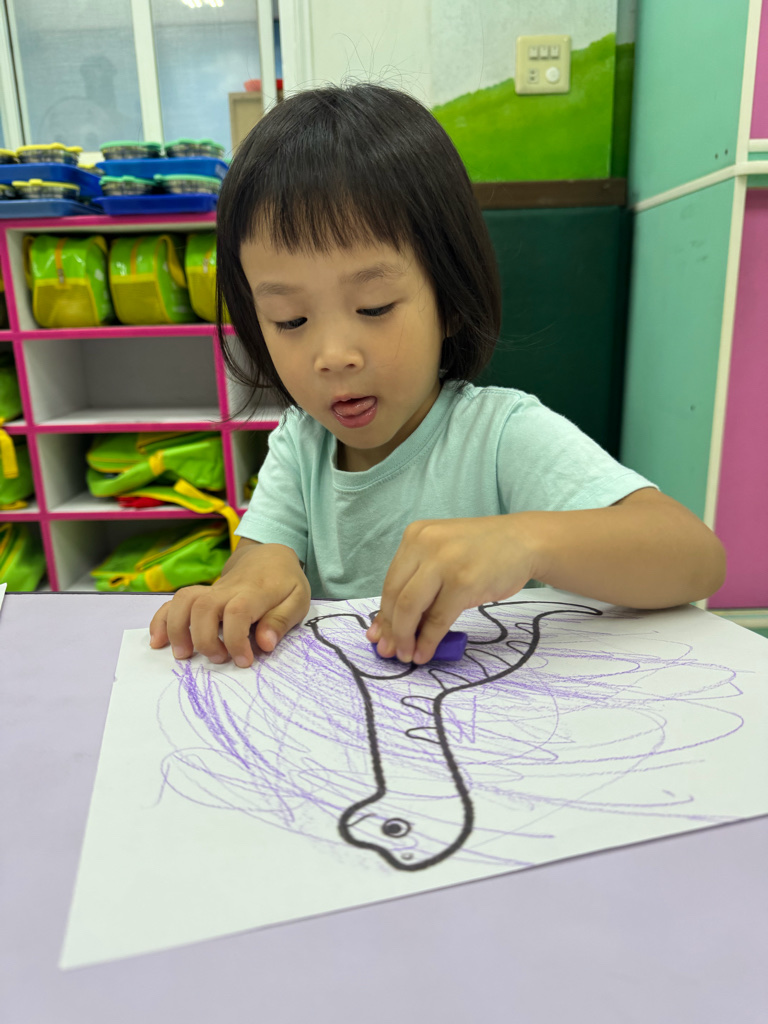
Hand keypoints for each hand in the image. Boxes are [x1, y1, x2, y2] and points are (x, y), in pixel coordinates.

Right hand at [149, 539, 310, 667]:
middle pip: (203, 607)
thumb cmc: (284, 581)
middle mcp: (228, 589)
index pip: (237, 613)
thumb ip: (281, 621)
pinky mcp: (201, 595)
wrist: (268, 556)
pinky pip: (175, 601)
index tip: (244, 660)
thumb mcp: (298, 599)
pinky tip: (158, 640)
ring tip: (183, 654)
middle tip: (218, 659)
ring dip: (177, 629)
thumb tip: (264, 644)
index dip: (236, 640)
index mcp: (254, 592)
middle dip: (204, 639)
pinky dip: (161, 619)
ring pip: (183, 601)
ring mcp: (211, 590)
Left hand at [366, 516, 534, 663]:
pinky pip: (438, 619)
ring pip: (411, 608)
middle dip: (390, 629)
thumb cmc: (483, 551)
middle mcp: (426, 544)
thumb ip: (419, 581)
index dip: (382, 613)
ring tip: (407, 655)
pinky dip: (428, 640)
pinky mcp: (464, 582)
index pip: (390, 581)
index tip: (378, 636)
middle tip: (390, 651)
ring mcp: (446, 562)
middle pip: (395, 595)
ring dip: (406, 637)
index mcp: (416, 535)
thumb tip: (388, 625)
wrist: (524, 541)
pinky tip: (425, 652)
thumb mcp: (444, 554)